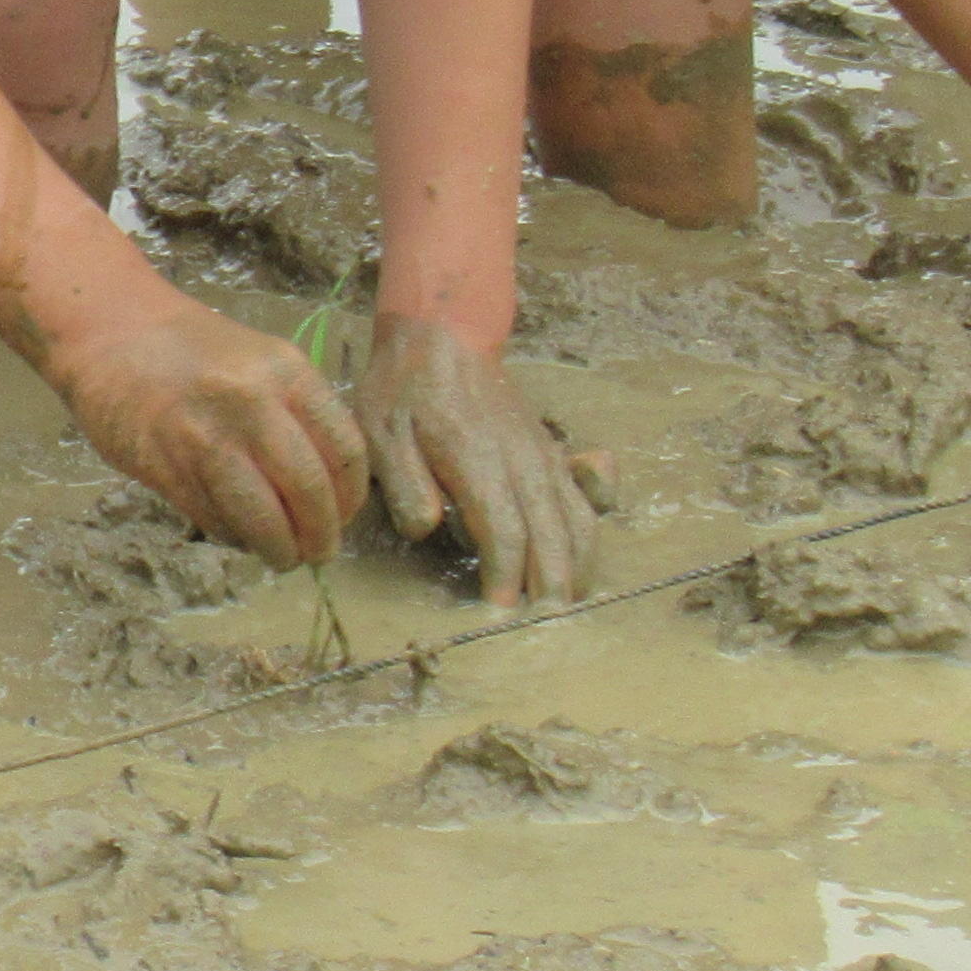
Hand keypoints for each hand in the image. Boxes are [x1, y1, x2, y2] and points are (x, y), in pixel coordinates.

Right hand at [48, 295, 367, 566]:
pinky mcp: (165, 465)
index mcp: (287, 372)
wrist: (111, 334)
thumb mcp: (260, 365)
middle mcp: (251, 402)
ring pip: (262, 516)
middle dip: (319, 536)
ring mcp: (205, 436)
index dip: (350, 499)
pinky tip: (236, 533)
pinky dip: (233, 536)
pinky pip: (214, 518)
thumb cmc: (193, 351)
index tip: (342, 519)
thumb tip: (328, 491)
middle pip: (308, 490)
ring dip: (278, 549)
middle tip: (316, 554)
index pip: (345, 451)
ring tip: (279, 556)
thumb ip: (297, 415)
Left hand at [351, 312, 602, 606]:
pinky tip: (585, 566)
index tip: (502, 613)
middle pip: (549, 534)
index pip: (503, 529)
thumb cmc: (404, 390)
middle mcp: (523, 462)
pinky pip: (584, 503)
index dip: (506, 574)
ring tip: (569, 610)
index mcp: (478, 459)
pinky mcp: (552, 457)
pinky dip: (588, 537)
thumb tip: (424, 529)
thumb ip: (403, 480)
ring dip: (576, 567)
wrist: (445, 339)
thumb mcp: (381, 430)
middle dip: (551, 585)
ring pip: (575, 521)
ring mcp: (544, 459)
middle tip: (546, 631)